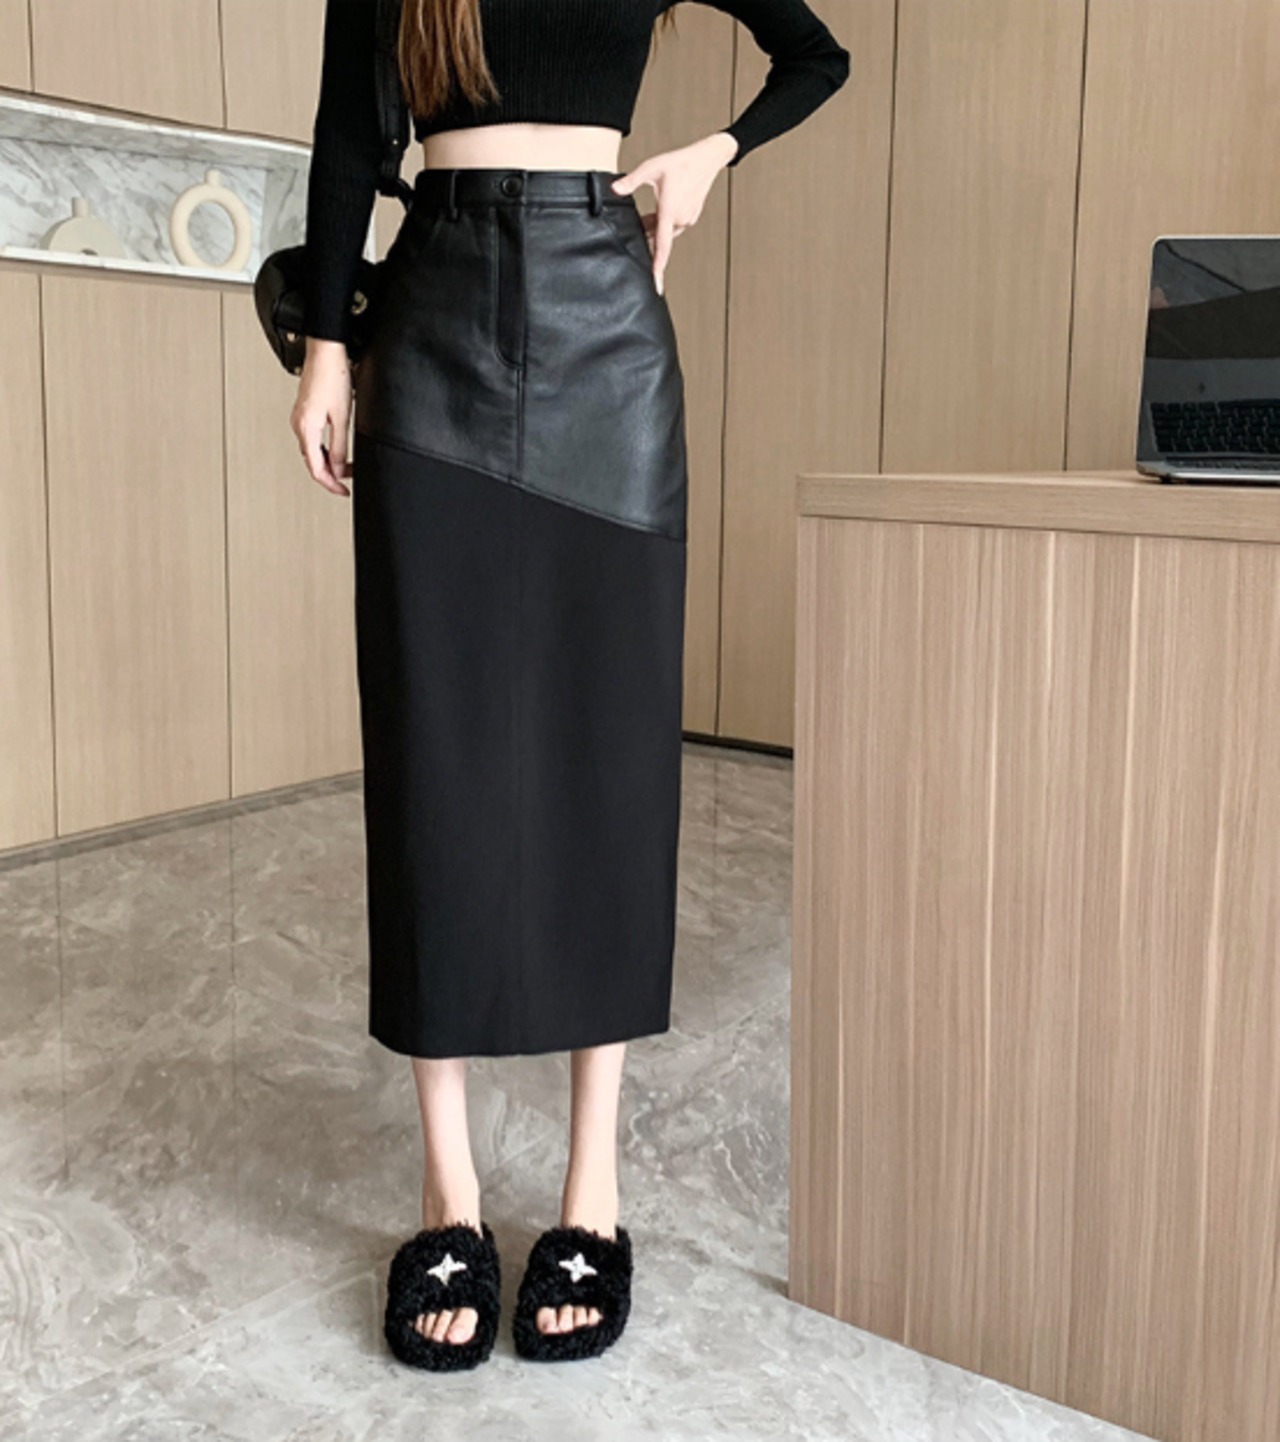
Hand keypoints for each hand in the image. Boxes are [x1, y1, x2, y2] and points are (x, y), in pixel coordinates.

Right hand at [292, 338, 353, 495]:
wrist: (325, 351)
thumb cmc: (332, 376)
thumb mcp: (341, 417)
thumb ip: (339, 446)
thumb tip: (338, 467)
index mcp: (306, 428)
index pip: (316, 469)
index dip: (331, 484)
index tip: (344, 491)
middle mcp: (299, 425)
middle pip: (313, 462)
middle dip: (331, 475)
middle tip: (348, 482)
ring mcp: (300, 418)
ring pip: (312, 451)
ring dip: (329, 462)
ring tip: (346, 468)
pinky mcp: (305, 411)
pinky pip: (312, 438)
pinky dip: (324, 449)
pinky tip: (335, 450)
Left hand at [610, 131, 737, 294]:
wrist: (707, 158)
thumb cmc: (681, 162)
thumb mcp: (651, 168)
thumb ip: (631, 181)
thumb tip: (615, 189)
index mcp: (669, 211)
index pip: (661, 246)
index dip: (657, 266)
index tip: (655, 283)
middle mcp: (680, 219)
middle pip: (659, 238)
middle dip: (646, 236)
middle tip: (635, 228)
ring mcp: (687, 218)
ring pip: (666, 231)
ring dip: (654, 227)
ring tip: (645, 216)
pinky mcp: (691, 216)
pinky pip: (673, 225)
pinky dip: (663, 222)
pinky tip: (659, 210)